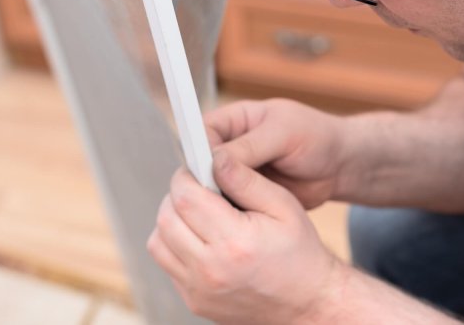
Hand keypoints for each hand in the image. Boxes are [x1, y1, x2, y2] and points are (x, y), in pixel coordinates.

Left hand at [147, 156, 342, 323]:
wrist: (306, 304)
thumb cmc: (299, 253)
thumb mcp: (284, 206)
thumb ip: (246, 181)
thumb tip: (216, 158)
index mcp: (234, 243)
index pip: (185, 198)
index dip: (186, 177)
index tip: (197, 170)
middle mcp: (211, 270)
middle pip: (166, 218)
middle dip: (177, 196)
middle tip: (199, 189)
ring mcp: (199, 290)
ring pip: (158, 242)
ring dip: (172, 221)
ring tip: (199, 214)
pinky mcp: (194, 301)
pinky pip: (167, 264)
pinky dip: (176, 245)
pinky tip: (202, 239)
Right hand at [204, 98, 346, 208]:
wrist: (339, 166)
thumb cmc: (316, 137)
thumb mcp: (283, 134)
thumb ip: (249, 146)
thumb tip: (215, 161)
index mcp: (232, 121)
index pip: (200, 134)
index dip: (199, 153)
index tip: (207, 173)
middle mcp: (228, 147)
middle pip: (199, 165)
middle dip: (206, 182)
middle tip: (219, 198)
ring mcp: (235, 174)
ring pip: (211, 189)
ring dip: (218, 201)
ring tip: (231, 212)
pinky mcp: (244, 196)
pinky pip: (228, 206)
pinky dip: (231, 215)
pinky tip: (237, 225)